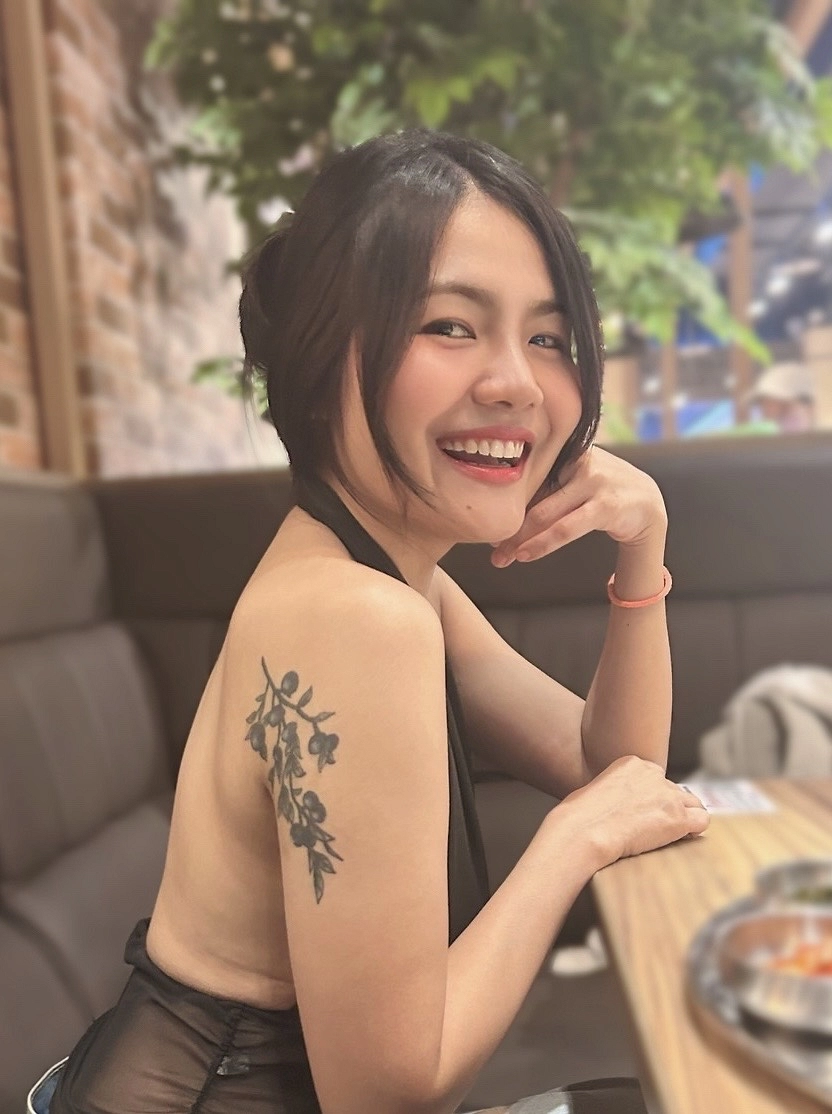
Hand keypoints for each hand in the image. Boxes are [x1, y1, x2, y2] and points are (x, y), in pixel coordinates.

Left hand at [492, 446, 666, 565]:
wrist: (647, 503)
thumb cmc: (600, 493)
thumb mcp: (570, 483)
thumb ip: (543, 489)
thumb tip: (500, 511)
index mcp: (564, 450)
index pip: (525, 478)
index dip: (503, 502)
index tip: (485, 525)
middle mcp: (577, 460)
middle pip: (531, 496)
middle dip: (507, 525)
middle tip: (489, 548)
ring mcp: (593, 480)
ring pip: (545, 514)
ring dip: (519, 539)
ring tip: (501, 557)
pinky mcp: (606, 504)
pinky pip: (566, 528)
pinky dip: (542, 543)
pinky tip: (525, 554)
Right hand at [555, 754, 709, 867]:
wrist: (584, 830)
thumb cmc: (581, 815)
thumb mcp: (597, 789)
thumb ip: (618, 791)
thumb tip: (620, 807)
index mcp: (634, 763)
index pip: (658, 779)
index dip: (654, 798)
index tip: (645, 811)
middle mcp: (654, 775)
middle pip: (676, 791)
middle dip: (669, 808)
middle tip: (654, 826)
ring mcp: (668, 796)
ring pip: (693, 805)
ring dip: (684, 818)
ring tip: (667, 834)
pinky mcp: (677, 818)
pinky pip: (702, 820)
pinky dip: (694, 830)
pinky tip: (680, 839)